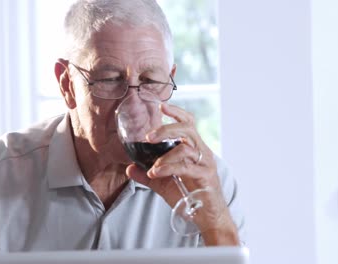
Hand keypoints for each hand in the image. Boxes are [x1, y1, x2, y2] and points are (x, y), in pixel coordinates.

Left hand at [126, 103, 238, 243]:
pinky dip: (169, 168)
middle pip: (187, 130)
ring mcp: (205, 164)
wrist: (209, 218)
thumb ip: (147, 175)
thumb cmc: (190, 197)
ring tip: (152, 167)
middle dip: (166, 129)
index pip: (188, 124)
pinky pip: (186, 167)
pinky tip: (156, 173)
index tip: (162, 106)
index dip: (177, 113)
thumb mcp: (164, 184)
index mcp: (194, 149)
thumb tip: (129, 168)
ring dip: (165, 156)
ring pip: (186, 148)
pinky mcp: (206, 177)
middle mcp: (202, 152)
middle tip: (149, 137)